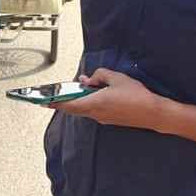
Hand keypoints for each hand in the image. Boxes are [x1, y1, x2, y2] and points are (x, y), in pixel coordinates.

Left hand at [49, 68, 165, 128]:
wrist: (152, 113)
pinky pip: (92, 111)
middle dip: (62, 102)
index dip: (54, 102)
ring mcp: (102, 119)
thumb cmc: (136, 95)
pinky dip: (87, 103)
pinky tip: (93, 95)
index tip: (43, 101)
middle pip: (73, 109)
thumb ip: (100, 75)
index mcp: (94, 103)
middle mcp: (95, 113)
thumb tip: (88, 80)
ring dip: (77, 101)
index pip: (68, 103)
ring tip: (77, 90)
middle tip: (51, 97)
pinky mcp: (109, 120)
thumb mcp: (117, 78)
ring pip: (83, 110)